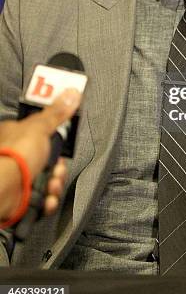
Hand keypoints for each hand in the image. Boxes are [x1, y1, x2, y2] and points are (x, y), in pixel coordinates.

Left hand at [0, 89, 80, 221]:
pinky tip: (47, 198)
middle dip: (59, 167)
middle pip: (48, 160)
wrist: (3, 190)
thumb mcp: (40, 127)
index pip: (41, 134)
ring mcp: (19, 178)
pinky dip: (48, 200)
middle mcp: (16, 157)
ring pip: (47, 180)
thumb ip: (57, 113)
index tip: (63, 145)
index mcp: (16, 135)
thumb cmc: (15, 156)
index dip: (55, 141)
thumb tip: (71, 93)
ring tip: (52, 185)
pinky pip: (42, 200)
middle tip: (58, 168)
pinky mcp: (22, 198)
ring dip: (55, 184)